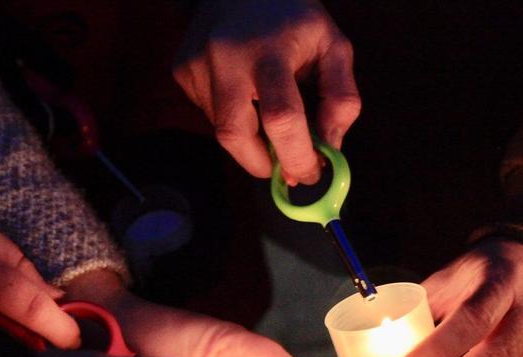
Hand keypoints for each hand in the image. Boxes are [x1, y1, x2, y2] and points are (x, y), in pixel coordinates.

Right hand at [172, 0, 359, 184]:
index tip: (311, 173)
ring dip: (251, 141)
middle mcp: (226, 58)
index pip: (282, 118)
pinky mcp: (181, 72)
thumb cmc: (293, 17)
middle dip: (263, 165)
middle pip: (235, 136)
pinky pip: (210, 116)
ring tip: (267, 111)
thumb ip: (341, 100)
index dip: (297, 156)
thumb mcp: (332, 46)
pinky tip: (244, 93)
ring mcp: (197, 65)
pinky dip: (234, 120)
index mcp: (270, 51)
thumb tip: (329, 151)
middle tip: (285, 167)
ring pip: (223, 132)